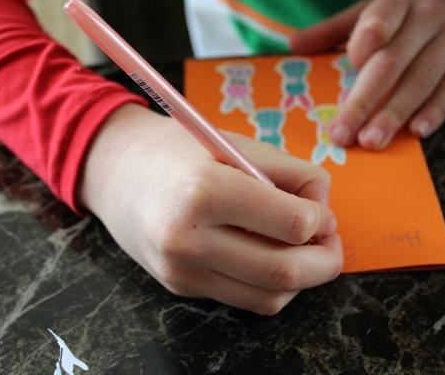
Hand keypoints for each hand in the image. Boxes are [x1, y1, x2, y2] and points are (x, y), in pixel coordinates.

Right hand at [80, 104, 341, 314]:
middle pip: (284, 271)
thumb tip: (324, 212)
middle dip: (325, 261)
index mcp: (206, 191)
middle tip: (330, 242)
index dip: (321, 220)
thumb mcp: (235, 144)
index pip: (292, 225)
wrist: (113, 172)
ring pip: (269, 297)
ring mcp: (182, 270)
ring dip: (301, 279)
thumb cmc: (176, 149)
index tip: (320, 211)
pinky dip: (269, 284)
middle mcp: (189, 240)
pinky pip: (243, 298)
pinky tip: (268, 257)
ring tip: (301, 250)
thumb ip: (289, 174)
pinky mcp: (180, 287)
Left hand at [291, 0, 444, 148]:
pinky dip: (436, 110)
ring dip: (394, 115)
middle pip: (393, 62)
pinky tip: (417, 131)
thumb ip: (338, 27)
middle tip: (342, 133)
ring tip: (371, 141)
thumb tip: (293, 45)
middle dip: (364, 101)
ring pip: (421, 80)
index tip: (351, 64)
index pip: (381, 17)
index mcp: (399, 1)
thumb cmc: (421, 2)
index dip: (366, 39)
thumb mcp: (381, 5)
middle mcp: (428, 16)